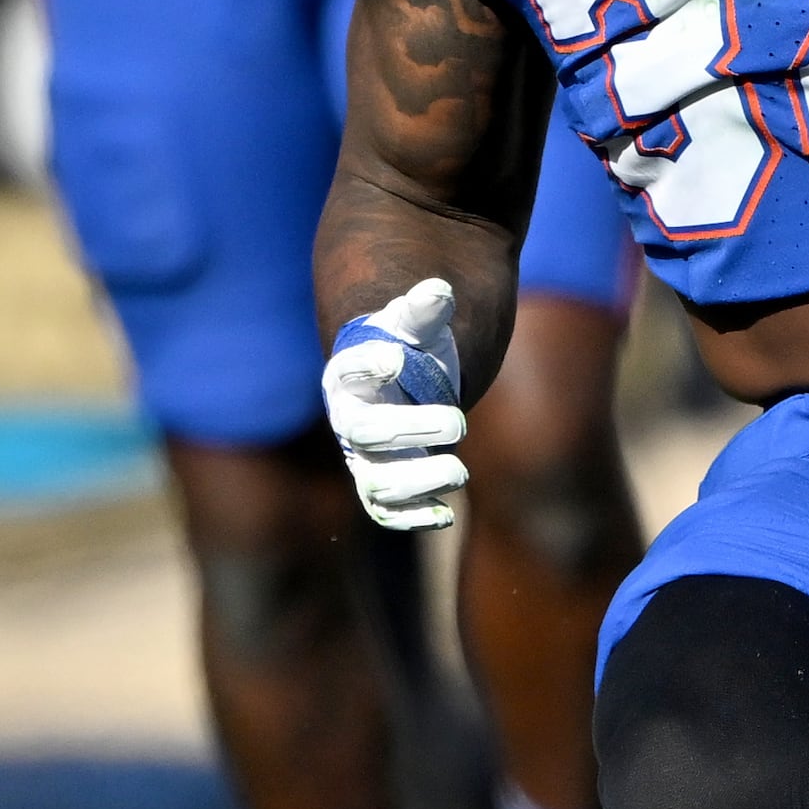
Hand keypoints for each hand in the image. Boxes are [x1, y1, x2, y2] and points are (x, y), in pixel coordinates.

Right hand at [322, 278, 470, 533]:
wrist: (404, 385)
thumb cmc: (409, 348)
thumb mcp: (417, 326)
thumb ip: (424, 312)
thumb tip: (439, 290)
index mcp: (350, 374)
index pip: (348, 371)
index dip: (368, 366)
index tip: (399, 358)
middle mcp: (350, 419)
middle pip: (366, 432)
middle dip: (412, 429)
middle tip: (459, 422)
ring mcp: (365, 456)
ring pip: (376, 481)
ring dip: (418, 481)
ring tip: (460, 471)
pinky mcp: (384, 485)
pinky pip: (387, 512)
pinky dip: (413, 517)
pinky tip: (446, 514)